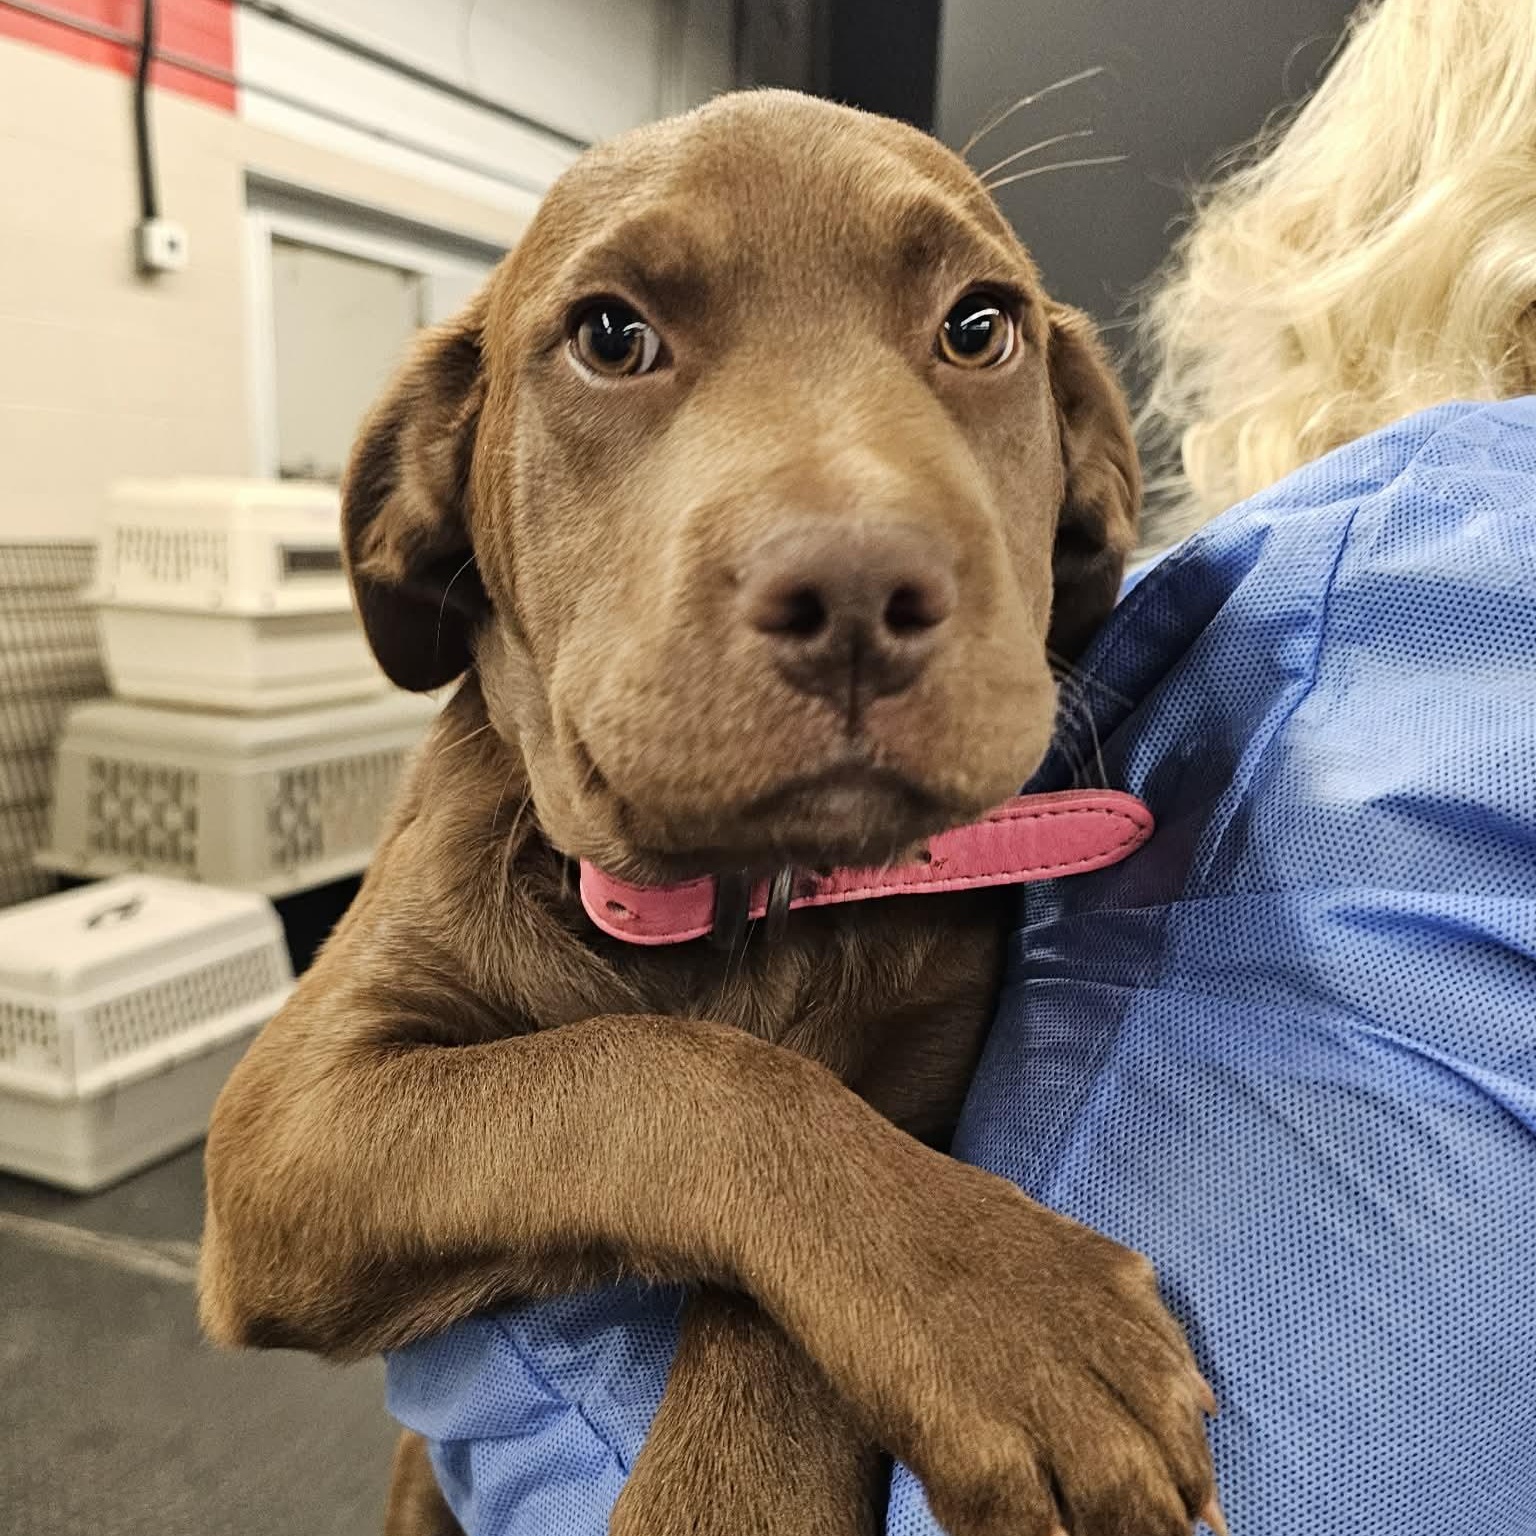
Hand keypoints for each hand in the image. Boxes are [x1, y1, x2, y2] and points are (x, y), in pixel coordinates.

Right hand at [775, 1155, 1220, 1535]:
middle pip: (1174, 1473)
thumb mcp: (1043, 1242)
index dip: (1181, 1478)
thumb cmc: (913, 1219)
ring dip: (1109, 1532)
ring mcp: (1037, 1391)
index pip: (1187, 1414)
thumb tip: (1202, 1398)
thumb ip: (1119, 1313)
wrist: (816, 1184)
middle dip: (1158, 1519)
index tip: (1171, 1514)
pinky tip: (1020, 1526)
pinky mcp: (971, 1438)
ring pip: (1133, 1514)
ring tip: (1058, 1523)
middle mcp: (1095, 1341)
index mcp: (1114, 1292)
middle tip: (1104, 1525)